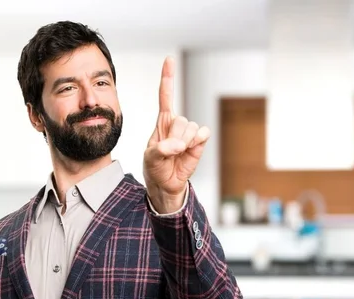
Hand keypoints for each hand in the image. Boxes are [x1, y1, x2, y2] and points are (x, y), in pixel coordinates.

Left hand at [143, 56, 210, 212]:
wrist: (166, 183)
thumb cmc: (155, 167)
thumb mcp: (150, 157)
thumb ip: (162, 149)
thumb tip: (179, 145)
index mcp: (162, 121)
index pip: (166, 95)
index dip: (168, 77)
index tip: (169, 59)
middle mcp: (177, 123)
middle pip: (180, 120)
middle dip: (174, 138)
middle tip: (169, 151)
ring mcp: (189, 132)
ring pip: (190, 128)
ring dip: (183, 143)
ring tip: (177, 153)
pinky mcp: (200, 141)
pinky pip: (202, 134)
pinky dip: (197, 141)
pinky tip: (190, 149)